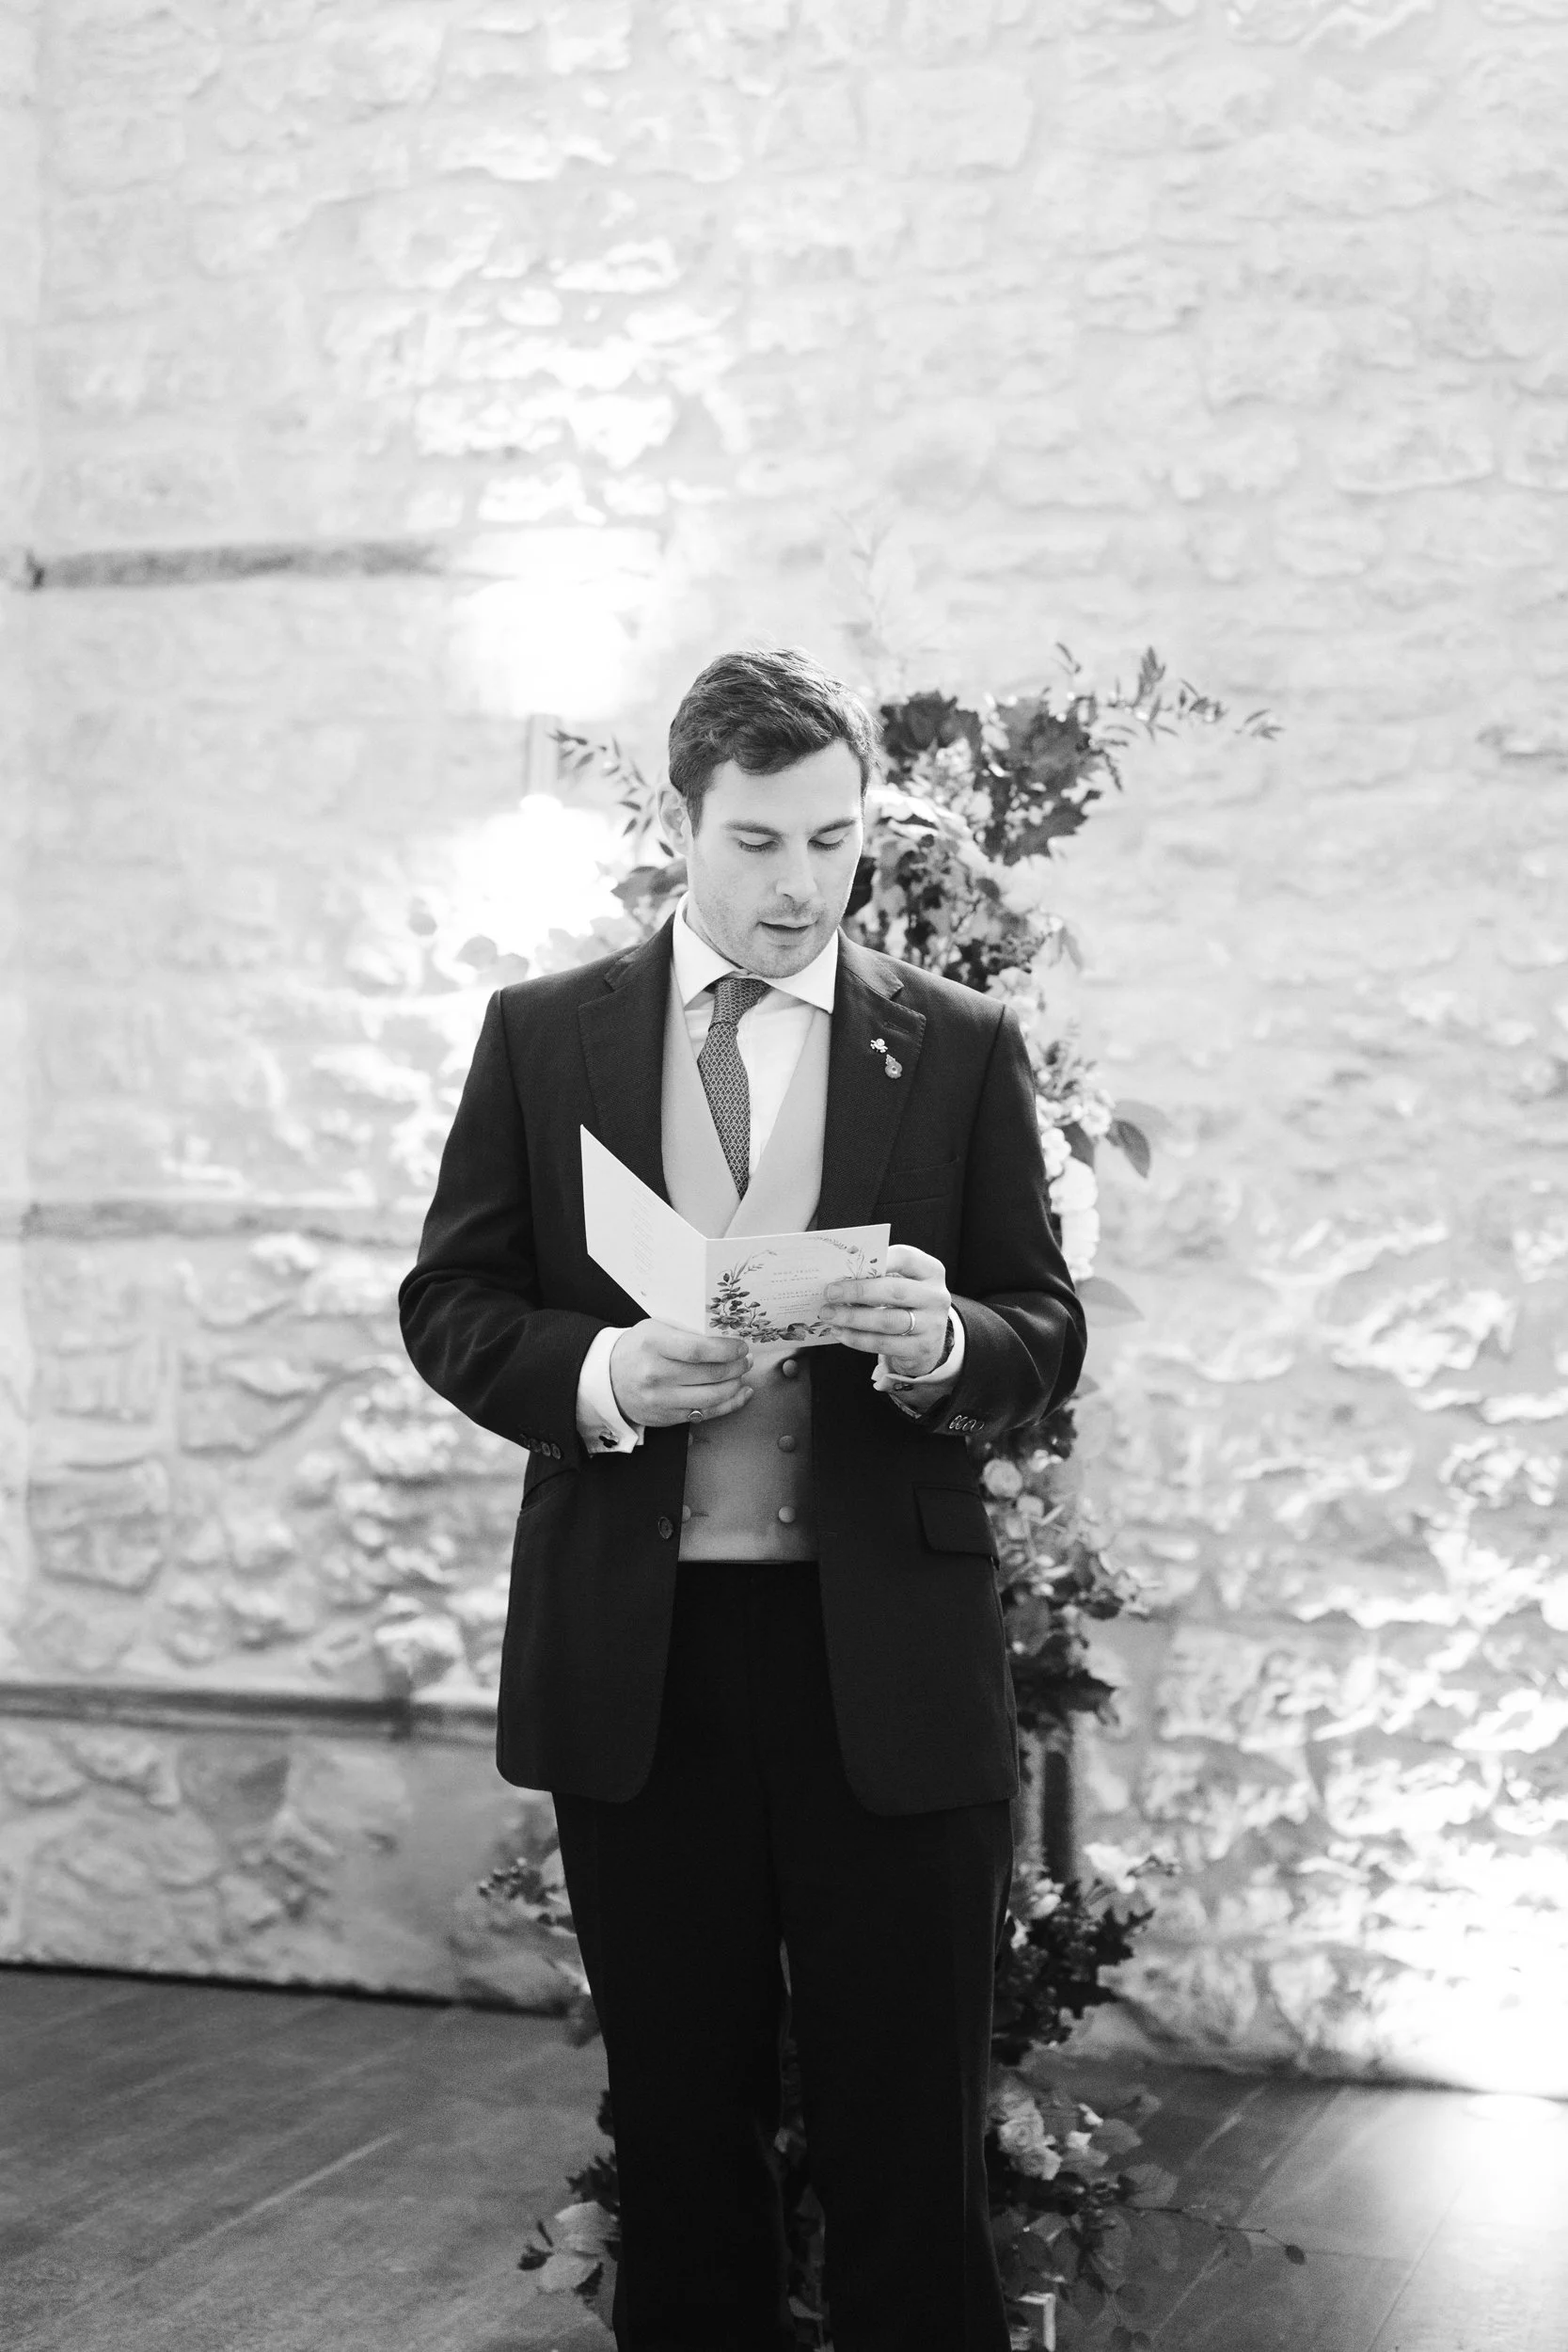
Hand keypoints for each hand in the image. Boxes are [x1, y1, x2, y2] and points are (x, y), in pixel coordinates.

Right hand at [609, 1321, 753, 1428]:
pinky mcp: (666, 1418)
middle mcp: (656, 1374)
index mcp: (653, 1344)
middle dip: (736, 1366)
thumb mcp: (655, 1328)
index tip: (740, 1347)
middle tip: (746, 1359)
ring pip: (711, 1396)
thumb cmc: (637, 1348)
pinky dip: (729, 1404)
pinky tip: (741, 1393)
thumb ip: (686, 1332)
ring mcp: (661, 1399)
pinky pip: (705, 1414)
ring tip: (742, 1373)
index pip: (699, 1350)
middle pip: (709, 1374)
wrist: (607, 1378)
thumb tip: (725, 1338)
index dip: (726, 1350)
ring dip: (735, 1385)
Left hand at [821, 1245, 951, 1377]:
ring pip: (887, 1321)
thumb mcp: (901, 1283)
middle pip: (894, 1291)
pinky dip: (857, 1339)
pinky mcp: (921, 1349)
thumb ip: (879, 1277)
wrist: (927, 1341)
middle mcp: (936, 1297)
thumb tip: (839, 1277)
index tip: (848, 1263)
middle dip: (858, 1291)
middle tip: (830, 1292)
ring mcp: (931, 1325)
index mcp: (931, 1271)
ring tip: (829, 1314)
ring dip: (853, 1318)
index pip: (906, 1258)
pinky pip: (884, 1344)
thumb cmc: (906, 1304)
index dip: (879, 1259)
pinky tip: (840, 1332)